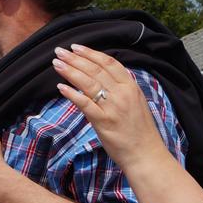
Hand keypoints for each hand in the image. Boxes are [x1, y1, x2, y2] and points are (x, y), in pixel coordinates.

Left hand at [53, 44, 162, 168]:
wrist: (146, 155)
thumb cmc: (140, 131)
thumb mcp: (136, 103)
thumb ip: (121, 89)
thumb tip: (101, 77)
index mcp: (131, 87)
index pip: (109, 63)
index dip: (91, 53)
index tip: (76, 47)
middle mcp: (122, 94)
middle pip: (95, 70)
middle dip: (75, 59)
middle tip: (59, 51)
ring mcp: (113, 107)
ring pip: (88, 83)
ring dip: (70, 71)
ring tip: (57, 64)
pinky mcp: (103, 121)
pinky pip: (85, 104)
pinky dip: (72, 94)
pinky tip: (61, 87)